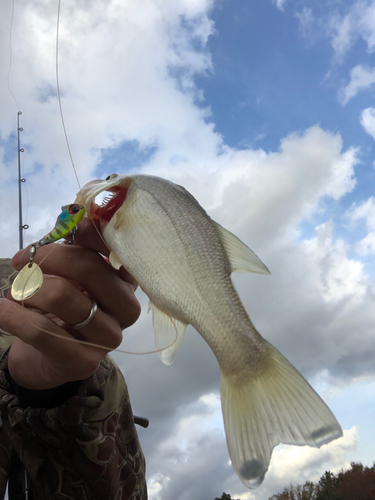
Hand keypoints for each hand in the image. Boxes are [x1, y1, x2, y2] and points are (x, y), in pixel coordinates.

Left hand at [0, 219, 140, 389]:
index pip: (117, 247)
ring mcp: (109, 337)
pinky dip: (13, 315)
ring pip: (63, 297)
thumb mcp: (69, 275)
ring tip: (16, 291)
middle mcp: (127, 308)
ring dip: (29, 288)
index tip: (60, 228)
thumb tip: (72, 216)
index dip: (89, 232)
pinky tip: (1, 309)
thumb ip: (73, 249)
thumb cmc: (60, 309)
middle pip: (89, 268)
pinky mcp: (84, 362)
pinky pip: (41, 331)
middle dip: (48, 257)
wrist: (47, 359)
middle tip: (21, 259)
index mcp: (127, 282)